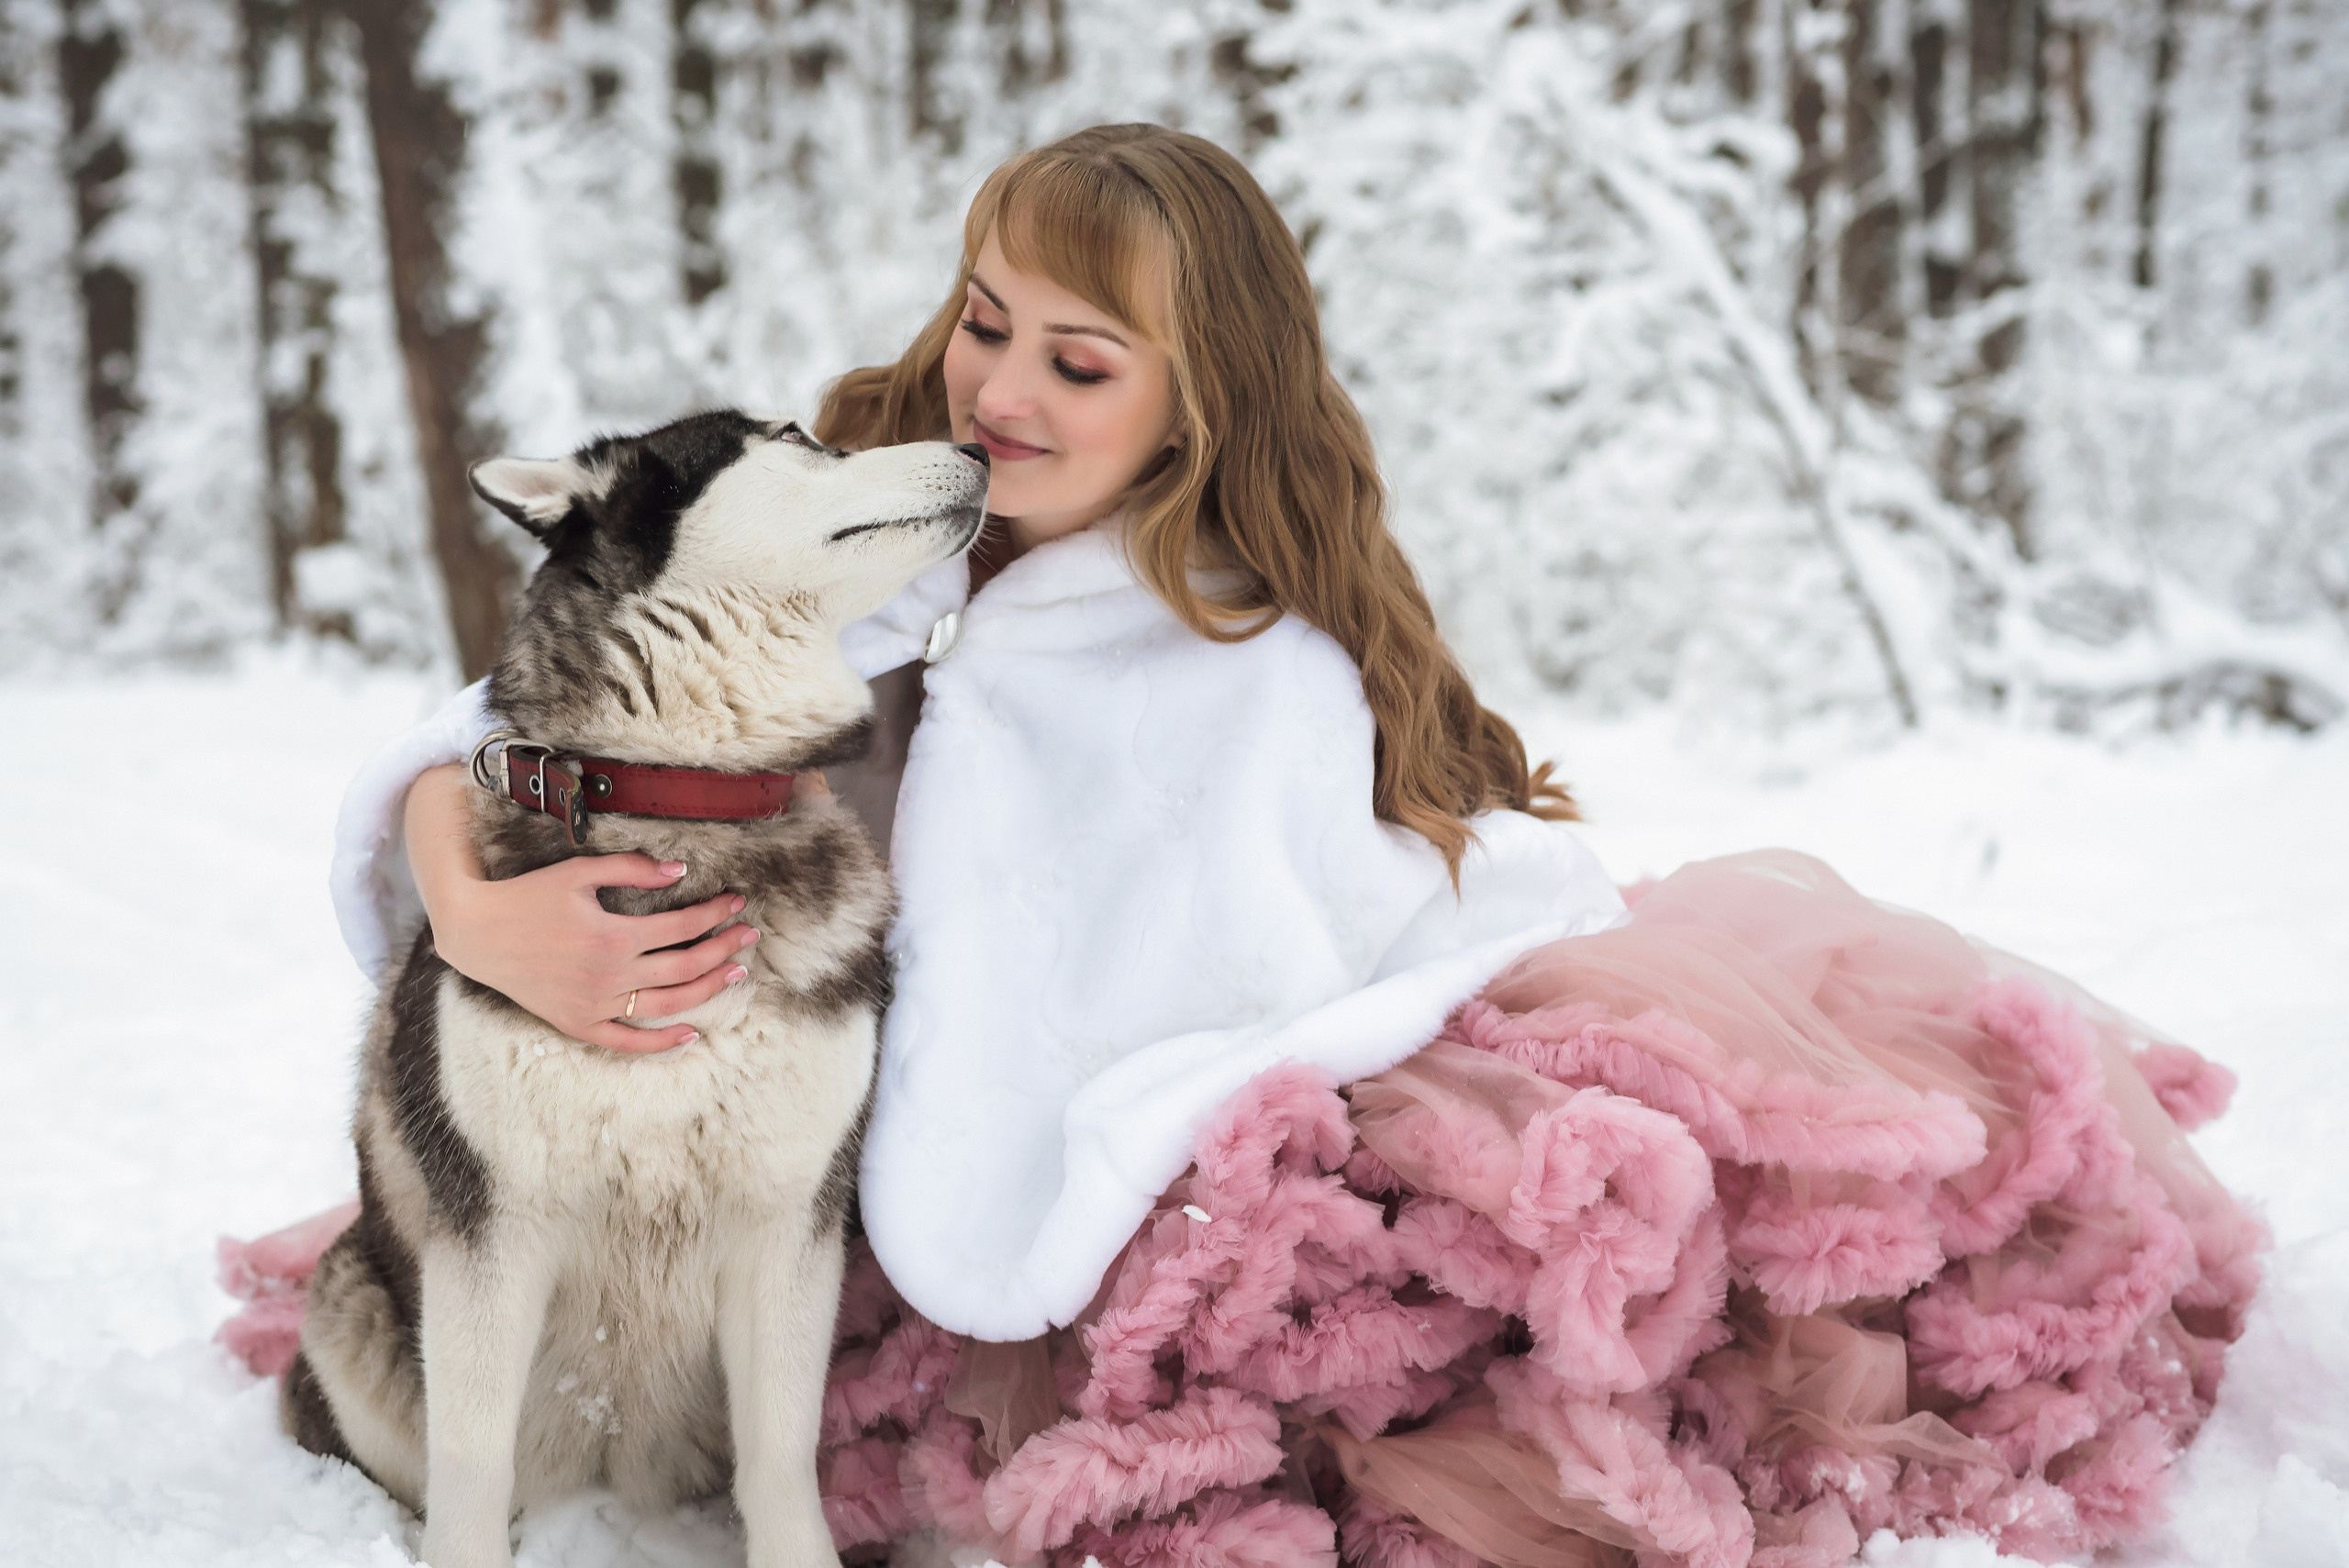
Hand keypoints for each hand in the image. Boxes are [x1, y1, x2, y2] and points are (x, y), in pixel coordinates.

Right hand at [403, 765, 758, 1053]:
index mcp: (613, 934)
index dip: (715, 913)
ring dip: (708, 989)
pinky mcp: (578, 1024)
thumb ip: (631, 869)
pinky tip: (690, 1034)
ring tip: (736, 973)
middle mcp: (609, 974)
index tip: (737, 902)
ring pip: (667, 1004)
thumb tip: (680, 871)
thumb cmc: (529, 897)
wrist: (477, 933)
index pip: (682, 925)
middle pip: (685, 966)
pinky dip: (660, 1043)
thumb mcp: (579, 872)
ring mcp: (595, 1004)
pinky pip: (626, 1042)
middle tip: (750, 935)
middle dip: (724, 948)